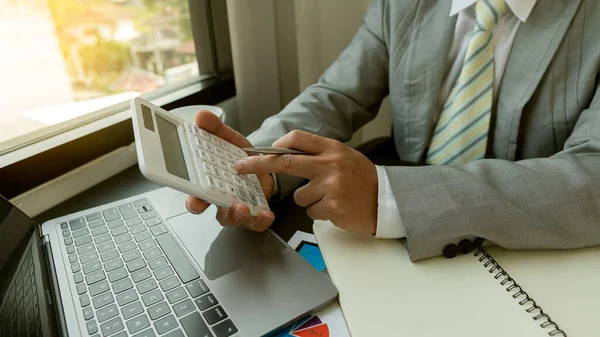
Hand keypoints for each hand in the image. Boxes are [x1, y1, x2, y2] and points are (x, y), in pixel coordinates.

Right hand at [185, 110, 275, 230]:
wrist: (265, 163)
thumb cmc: (239, 156)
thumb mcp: (227, 138)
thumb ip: (214, 128)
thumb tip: (201, 117)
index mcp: (208, 181)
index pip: (194, 192)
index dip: (191, 197)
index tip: (192, 199)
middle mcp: (220, 196)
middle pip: (209, 208)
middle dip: (210, 209)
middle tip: (212, 204)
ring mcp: (237, 205)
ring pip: (231, 218)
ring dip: (235, 216)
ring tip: (242, 209)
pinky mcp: (255, 210)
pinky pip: (255, 222)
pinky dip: (260, 221)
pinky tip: (266, 214)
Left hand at [235, 130, 377, 234]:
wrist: (387, 201)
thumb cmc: (363, 180)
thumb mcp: (343, 156)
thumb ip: (318, 154)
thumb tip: (285, 153)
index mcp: (332, 149)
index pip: (297, 139)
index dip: (274, 145)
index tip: (258, 151)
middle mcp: (330, 164)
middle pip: (285, 162)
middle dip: (258, 165)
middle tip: (241, 167)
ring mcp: (331, 186)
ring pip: (298, 195)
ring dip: (308, 200)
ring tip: (330, 198)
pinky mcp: (332, 207)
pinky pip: (310, 211)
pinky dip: (319, 212)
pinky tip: (335, 208)